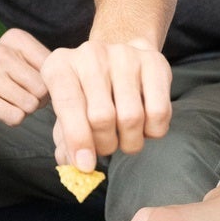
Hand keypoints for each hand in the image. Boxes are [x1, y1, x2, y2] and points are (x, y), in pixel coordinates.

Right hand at [0, 27, 51, 126]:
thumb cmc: (7, 78)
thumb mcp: (29, 62)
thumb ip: (50, 68)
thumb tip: (66, 86)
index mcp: (15, 38)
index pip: (52, 67)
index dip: (48, 81)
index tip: (33, 80)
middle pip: (42, 88)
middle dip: (38, 98)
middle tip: (22, 94)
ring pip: (30, 105)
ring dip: (25, 109)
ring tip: (10, 100)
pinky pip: (16, 117)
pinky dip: (13, 119)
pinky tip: (0, 108)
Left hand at [41, 38, 170, 169]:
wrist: (119, 59)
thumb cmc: (88, 93)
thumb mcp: (67, 113)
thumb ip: (66, 141)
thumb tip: (75, 165)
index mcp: (60, 66)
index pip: (68, 104)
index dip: (77, 139)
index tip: (86, 166)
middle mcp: (90, 55)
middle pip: (101, 116)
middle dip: (105, 145)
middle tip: (106, 147)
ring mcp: (124, 55)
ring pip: (132, 117)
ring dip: (129, 142)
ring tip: (125, 137)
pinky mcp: (154, 61)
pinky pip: (159, 112)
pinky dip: (153, 132)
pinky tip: (144, 126)